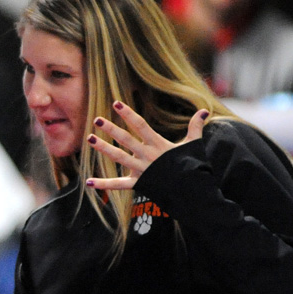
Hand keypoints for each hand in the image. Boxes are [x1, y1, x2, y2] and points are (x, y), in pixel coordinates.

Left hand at [85, 101, 208, 189]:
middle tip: (96, 119)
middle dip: (111, 129)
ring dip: (103, 148)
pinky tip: (88, 182)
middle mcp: (147, 155)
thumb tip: (204, 111)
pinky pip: (118, 185)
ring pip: (119, 157)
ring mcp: (141, 170)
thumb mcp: (194, 145)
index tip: (116, 103)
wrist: (193, 190)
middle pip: (126, 139)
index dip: (128, 114)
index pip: (140, 125)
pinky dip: (103, 184)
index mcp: (158, 144)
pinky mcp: (138, 184)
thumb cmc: (194, 166)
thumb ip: (195, 127)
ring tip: (89, 139)